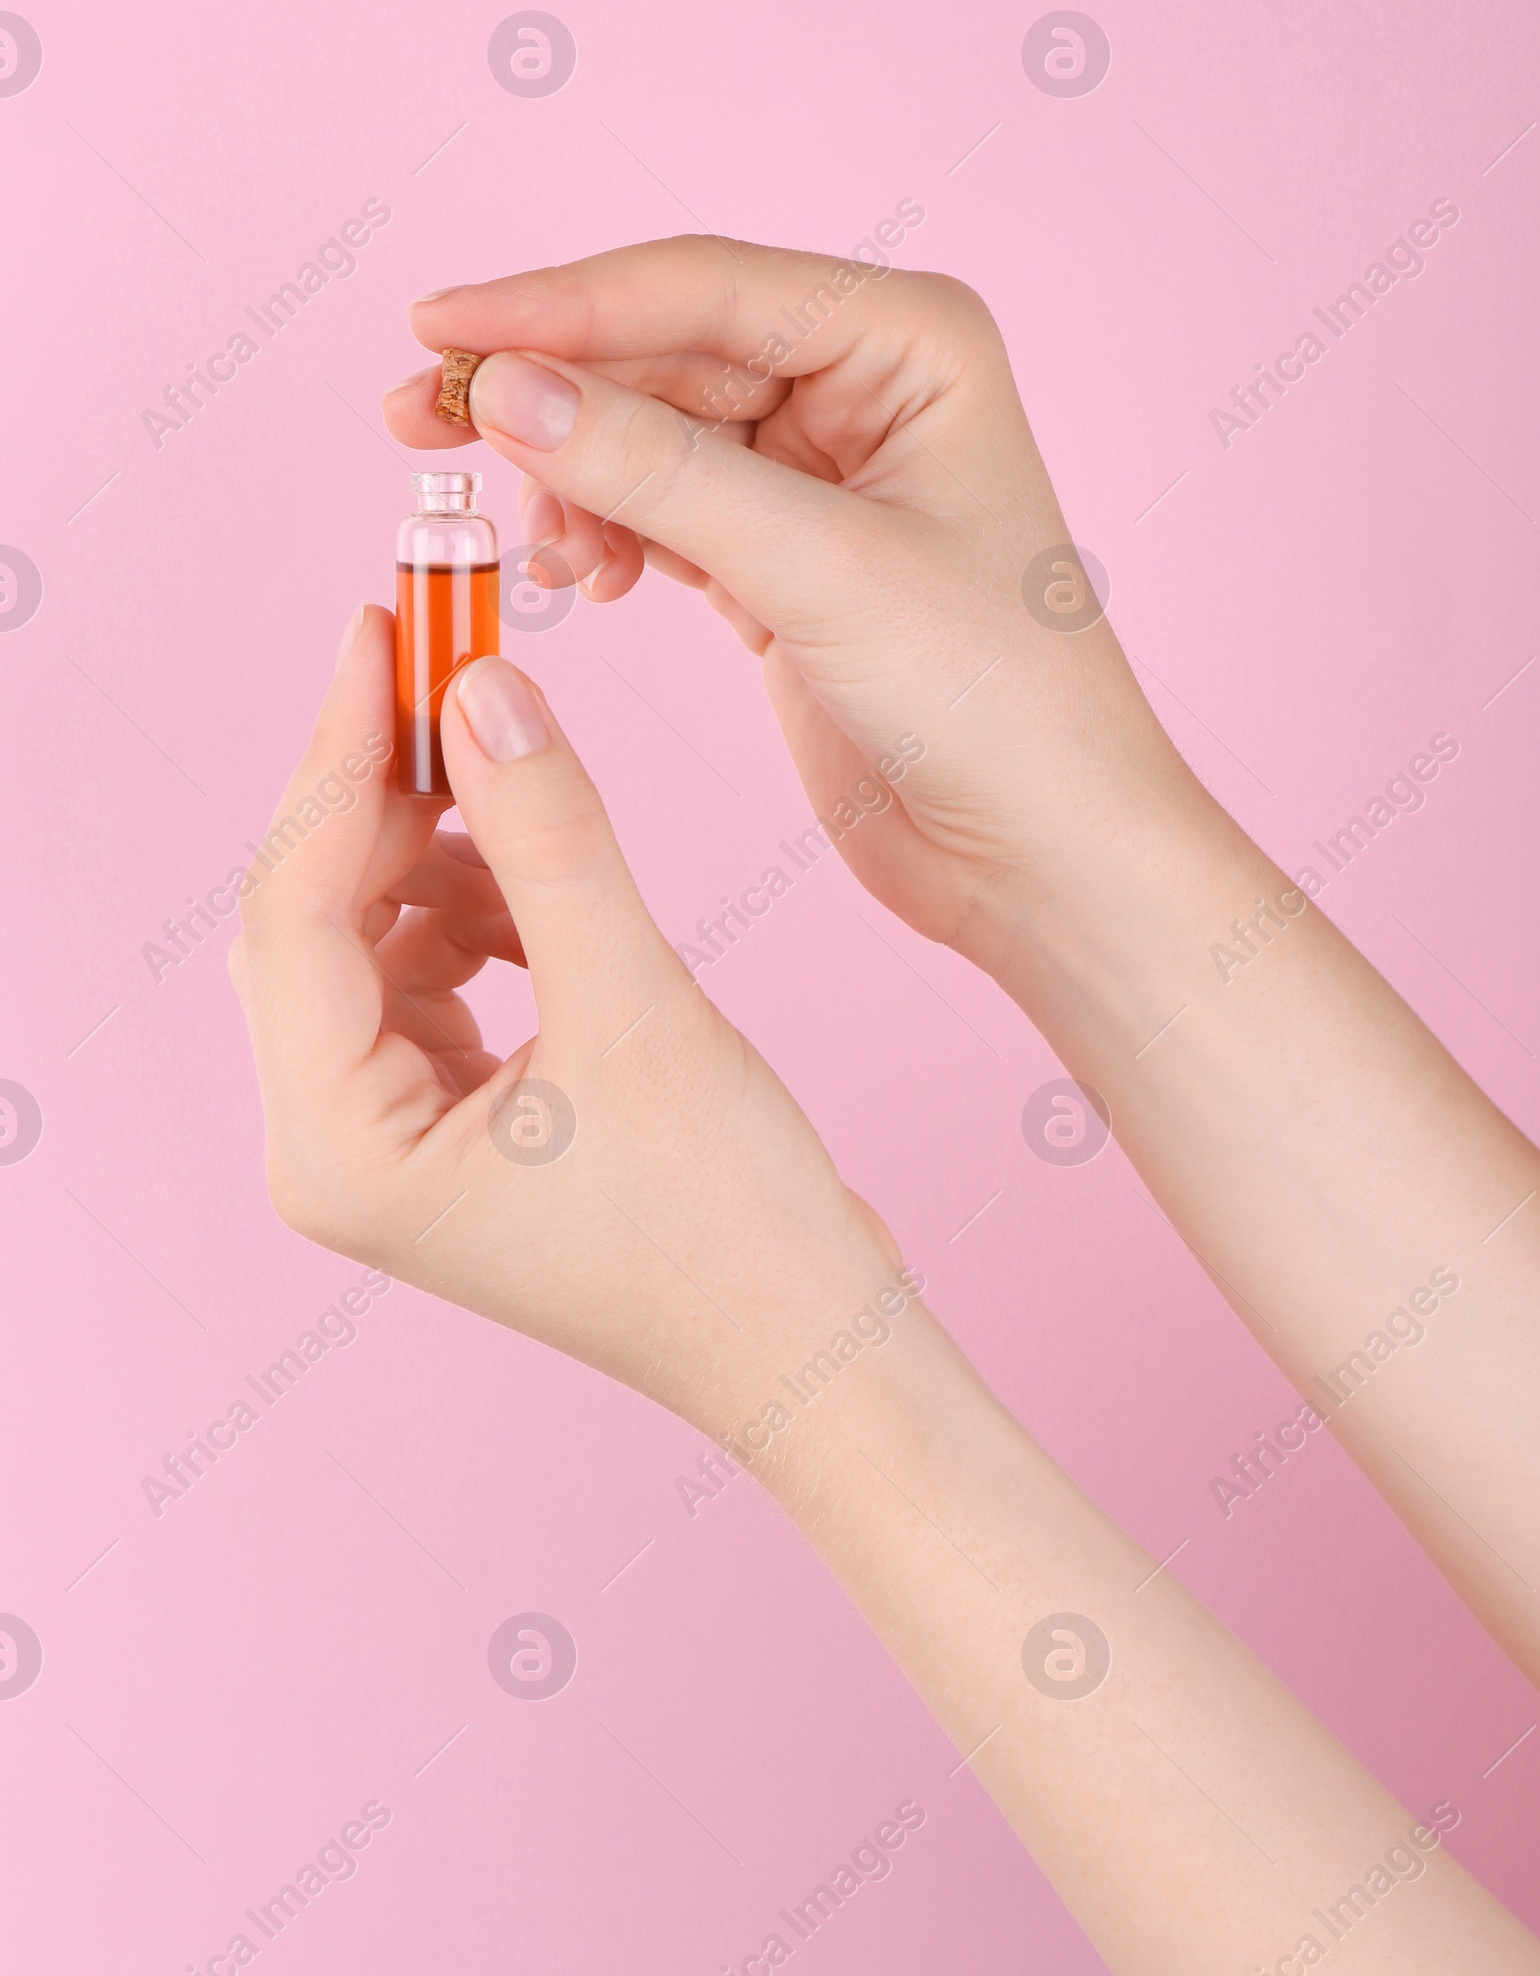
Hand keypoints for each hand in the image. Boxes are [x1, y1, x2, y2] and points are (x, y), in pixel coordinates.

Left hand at [228, 609, 903, 1441]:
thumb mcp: (634, 1005)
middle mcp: (329, 1152)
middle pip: (312, 917)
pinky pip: (420, 980)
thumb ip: (546, 836)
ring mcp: (382, 1144)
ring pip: (365, 940)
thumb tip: (482, 686)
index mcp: (336, 1149)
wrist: (808, 1342)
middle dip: (383, 793)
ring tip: (520, 797)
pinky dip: (472, 914)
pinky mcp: (441, 1130)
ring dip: (435, 854)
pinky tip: (539, 892)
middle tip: (447, 665)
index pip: (295, 907)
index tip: (387, 633)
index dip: (340, 756)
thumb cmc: (730, 1223)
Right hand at [382, 238, 1198, 974]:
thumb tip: (505, 388)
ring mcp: (820, 472)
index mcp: (908, 340)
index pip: (701, 289)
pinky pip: (660, 510)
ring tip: (532, 549)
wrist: (1044, 854)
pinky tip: (584, 578)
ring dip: (571, 478)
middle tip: (414, 421)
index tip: (435, 324)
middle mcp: (865, 384)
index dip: (558, 305)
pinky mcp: (782, 558)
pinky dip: (608, 535)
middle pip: (661, 353)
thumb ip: (656, 474)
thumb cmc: (993, 700)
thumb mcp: (817, 572)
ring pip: (649, 435)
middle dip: (545, 393)